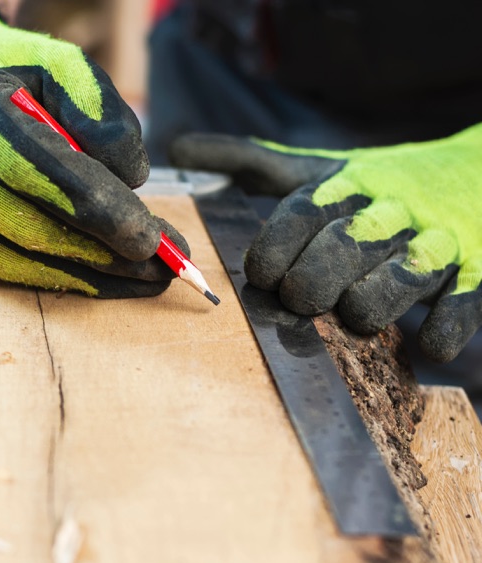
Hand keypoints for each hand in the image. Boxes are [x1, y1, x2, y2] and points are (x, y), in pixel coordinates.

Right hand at [0, 0, 186, 297]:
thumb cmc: (20, 79)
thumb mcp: (67, 70)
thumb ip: (104, 114)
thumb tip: (132, 179)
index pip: (36, 167)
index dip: (96, 207)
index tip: (148, 237)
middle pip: (30, 226)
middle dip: (104, 253)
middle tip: (162, 266)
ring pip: (21, 260)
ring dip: (92, 276)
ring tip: (148, 278)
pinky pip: (8, 271)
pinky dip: (65, 281)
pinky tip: (109, 280)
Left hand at [170, 131, 481, 361]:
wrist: (476, 173)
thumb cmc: (375, 186)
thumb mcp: (315, 169)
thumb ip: (250, 162)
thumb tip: (180, 149)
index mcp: (346, 186)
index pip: (299, 216)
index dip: (272, 252)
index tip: (261, 276)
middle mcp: (390, 210)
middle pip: (339, 252)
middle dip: (310, 287)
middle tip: (301, 300)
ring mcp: (438, 240)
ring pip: (393, 284)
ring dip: (365, 309)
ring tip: (354, 312)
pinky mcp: (480, 270)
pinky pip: (461, 307)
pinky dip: (440, 332)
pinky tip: (424, 343)